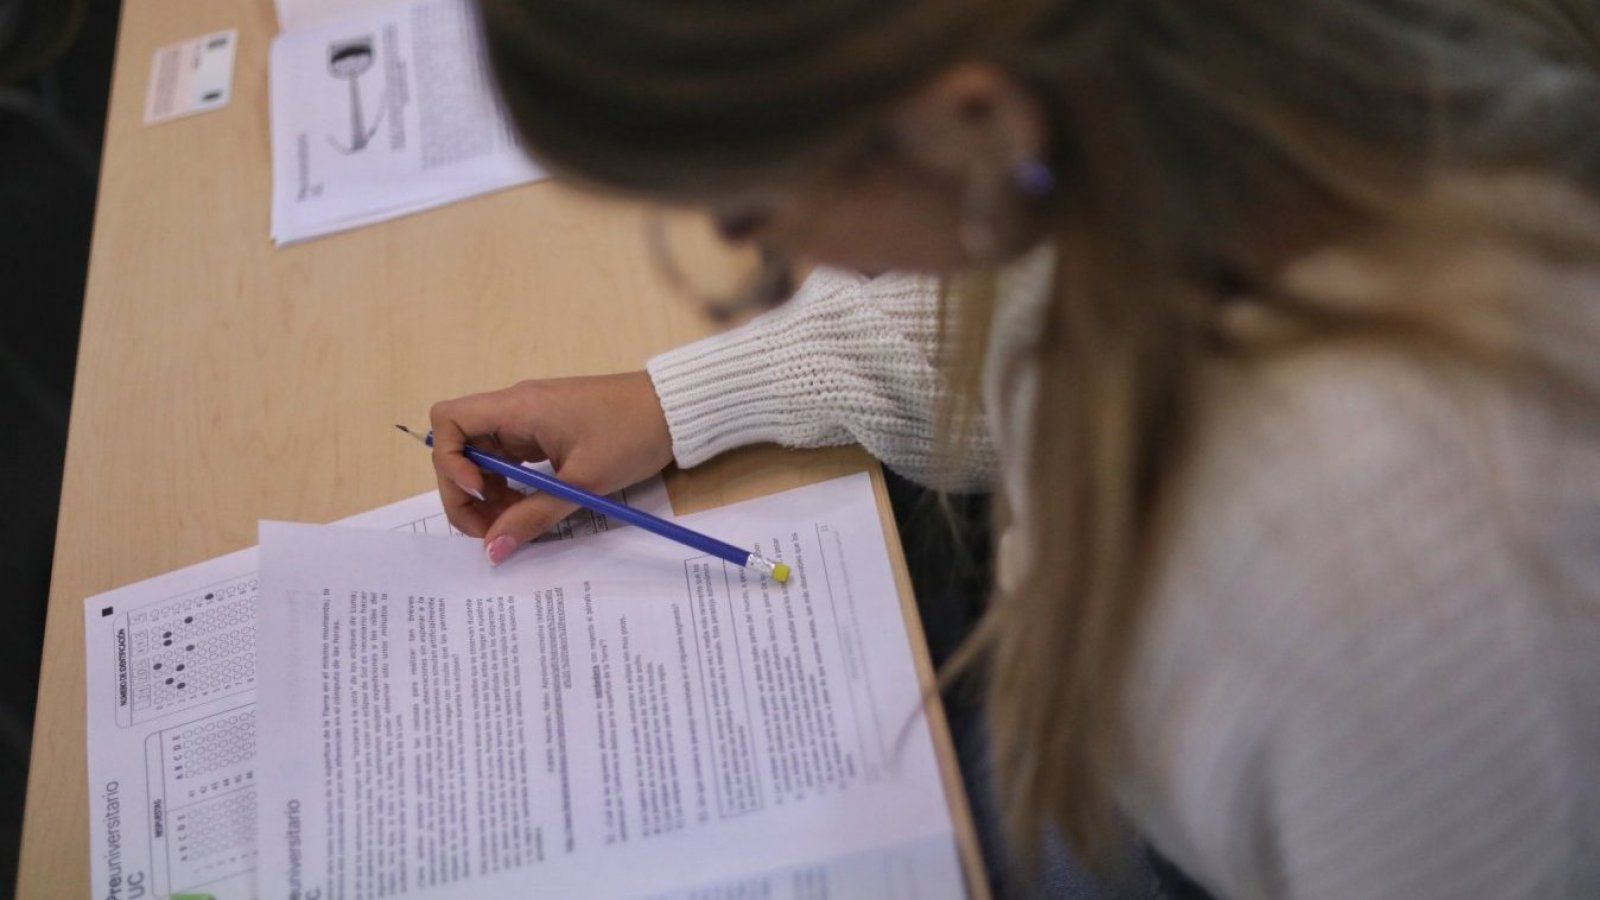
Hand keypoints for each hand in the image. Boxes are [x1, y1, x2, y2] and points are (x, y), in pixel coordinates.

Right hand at [428, 371, 673, 563]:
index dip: (449, 460)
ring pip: (483, 456)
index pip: (448, 421)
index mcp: (518, 407)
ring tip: (515, 522)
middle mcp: (515, 408)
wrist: (675, 410)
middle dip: (466, 490)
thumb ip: (534, 516)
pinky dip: (509, 485)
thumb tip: (494, 549)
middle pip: (460, 445)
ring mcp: (529, 419)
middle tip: (492, 529)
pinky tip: (528, 507)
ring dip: (488, 492)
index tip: (478, 493)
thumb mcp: (583, 483)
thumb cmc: (632, 434)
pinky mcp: (545, 430)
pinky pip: (509, 458)